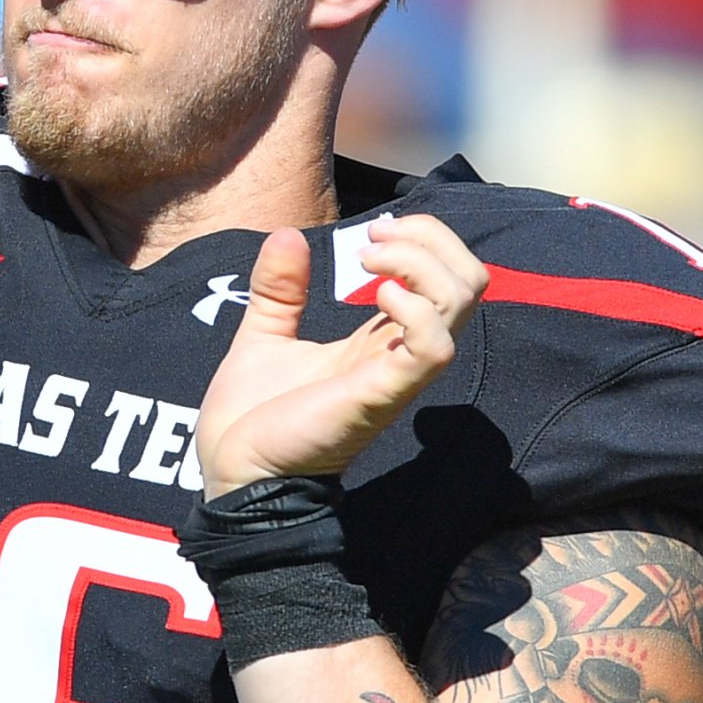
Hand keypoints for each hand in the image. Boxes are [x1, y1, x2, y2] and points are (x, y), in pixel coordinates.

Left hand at [193, 216, 485, 496]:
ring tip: (369, 260)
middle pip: (469, 282)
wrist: (233, 471)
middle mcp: (399, 355)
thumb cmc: (253, 418)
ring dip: (421, 263)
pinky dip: (416, 308)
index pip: (446, 279)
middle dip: (432, 240)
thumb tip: (288, 234)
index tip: (372, 231)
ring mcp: (395, 375)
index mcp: (378, 341)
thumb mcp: (264, 334)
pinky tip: (377, 296)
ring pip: (461, 304)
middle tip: (373, 239)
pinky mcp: (379, 394)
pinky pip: (433, 348)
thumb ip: (280, 288)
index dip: (424, 239)